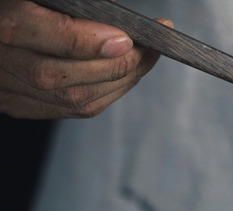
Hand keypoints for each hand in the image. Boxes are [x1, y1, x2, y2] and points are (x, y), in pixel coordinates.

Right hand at [0, 0, 168, 118]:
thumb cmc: (22, 4)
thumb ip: (80, 3)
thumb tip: (117, 16)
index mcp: (4, 21)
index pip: (57, 40)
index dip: (97, 43)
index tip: (129, 38)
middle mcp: (1, 62)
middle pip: (66, 78)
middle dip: (118, 65)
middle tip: (149, 49)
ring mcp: (7, 88)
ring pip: (74, 100)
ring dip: (120, 82)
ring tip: (144, 60)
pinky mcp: (17, 104)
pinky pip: (71, 109)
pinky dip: (106, 93)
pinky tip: (123, 76)